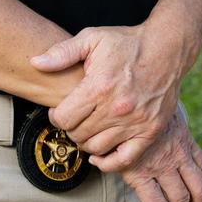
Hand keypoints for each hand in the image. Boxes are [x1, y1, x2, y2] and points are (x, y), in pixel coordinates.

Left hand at [29, 17, 193, 167]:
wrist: (167, 47)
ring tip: (87, 129)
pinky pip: (125, 160)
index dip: (56, 116)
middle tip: (74, 119)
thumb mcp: (92, 38)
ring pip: (97, 148)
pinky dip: (109, 163)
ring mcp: (136, 123)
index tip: (60, 111)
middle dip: (70, 128)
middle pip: (78, 135)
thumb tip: (35, 62)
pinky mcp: (150, 131)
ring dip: (86, 142)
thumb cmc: (126, 42)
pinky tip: (100, 154)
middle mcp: (117, 109)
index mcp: (99, 87)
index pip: (63, 119)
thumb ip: (62, 53)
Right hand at [95, 100, 201, 201]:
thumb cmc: (134, 101)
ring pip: (181, 201)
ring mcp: (161, 165)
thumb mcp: (161, 110)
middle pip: (200, 190)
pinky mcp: (140, 173)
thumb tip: (165, 126)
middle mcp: (178, 154)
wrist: (116, 98)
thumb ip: (166, 123)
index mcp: (184, 140)